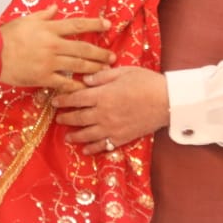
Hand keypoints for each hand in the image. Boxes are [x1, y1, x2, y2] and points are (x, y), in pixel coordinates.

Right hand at [0, 6, 111, 91]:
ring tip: (105, 71)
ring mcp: (49, 62)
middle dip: (100, 53)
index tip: (108, 24)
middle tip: (112, 57)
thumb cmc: (7, 35)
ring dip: (94, 69)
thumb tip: (56, 8)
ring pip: (78, 66)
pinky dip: (77, 86)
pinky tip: (86, 87)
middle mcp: (53, 45)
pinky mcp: (43, 77)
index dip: (94, 24)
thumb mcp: (25, 19)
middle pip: (83, 49)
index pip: (77, 25)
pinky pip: (64, 83)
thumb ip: (43, 15)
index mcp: (49, 29)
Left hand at [52, 67, 167, 154]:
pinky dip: (93, 149)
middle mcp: (103, 114)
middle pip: (78, 118)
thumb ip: (102, 76)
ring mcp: (112, 128)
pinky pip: (103, 145)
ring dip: (75, 136)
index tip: (55, 101)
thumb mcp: (123, 72)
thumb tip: (84, 79)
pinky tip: (86, 150)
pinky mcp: (122, 138)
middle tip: (58, 118)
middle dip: (66, 118)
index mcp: (102, 95)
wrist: (168, 101)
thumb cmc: (146, 82)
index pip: (76, 99)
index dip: (63, 100)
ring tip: (67, 137)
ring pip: (87, 135)